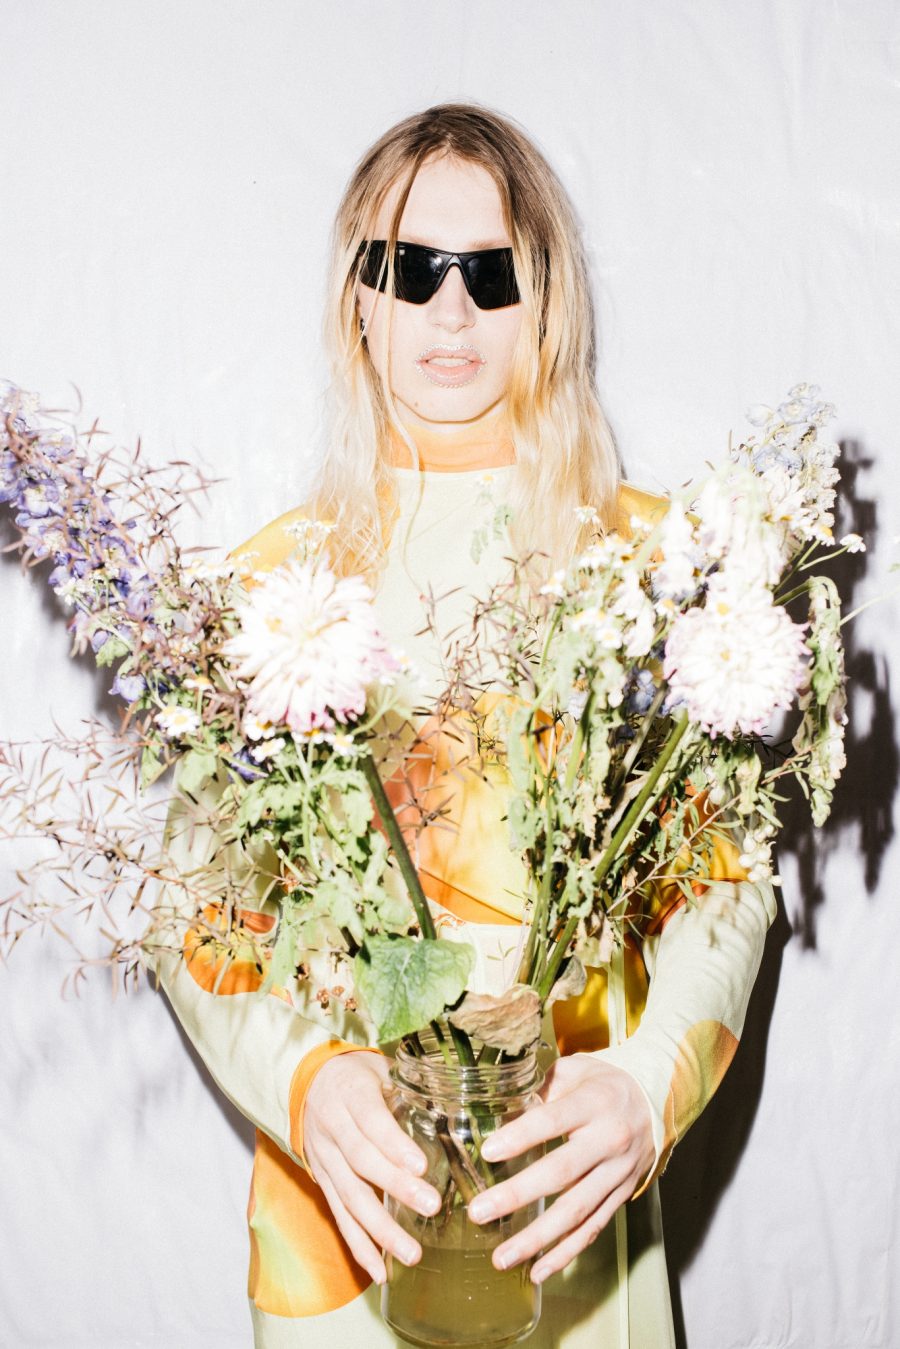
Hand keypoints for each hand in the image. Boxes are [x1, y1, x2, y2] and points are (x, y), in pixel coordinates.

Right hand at [303, 1051, 442, 1284]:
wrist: (304, 1080)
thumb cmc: (354, 1074)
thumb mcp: (377, 1068)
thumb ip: (408, 1088)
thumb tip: (456, 1108)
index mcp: (349, 1094)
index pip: (371, 1121)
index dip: (394, 1144)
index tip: (421, 1165)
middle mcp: (332, 1128)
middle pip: (362, 1161)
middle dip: (396, 1187)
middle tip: (431, 1207)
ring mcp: (324, 1158)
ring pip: (349, 1197)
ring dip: (379, 1230)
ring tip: (411, 1254)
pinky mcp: (321, 1181)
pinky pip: (338, 1216)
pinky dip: (358, 1246)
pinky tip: (380, 1271)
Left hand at [466, 1054, 654, 1283]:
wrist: (656, 1100)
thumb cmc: (604, 1083)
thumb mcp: (576, 1070)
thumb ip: (542, 1087)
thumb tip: (501, 1107)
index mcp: (594, 1103)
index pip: (553, 1121)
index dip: (521, 1136)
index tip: (488, 1152)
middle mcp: (608, 1141)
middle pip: (561, 1172)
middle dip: (518, 1194)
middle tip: (480, 1211)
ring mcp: (617, 1173)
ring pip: (576, 1211)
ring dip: (537, 1238)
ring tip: (501, 1257)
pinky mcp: (621, 1196)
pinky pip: (593, 1228)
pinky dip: (566, 1252)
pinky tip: (538, 1270)